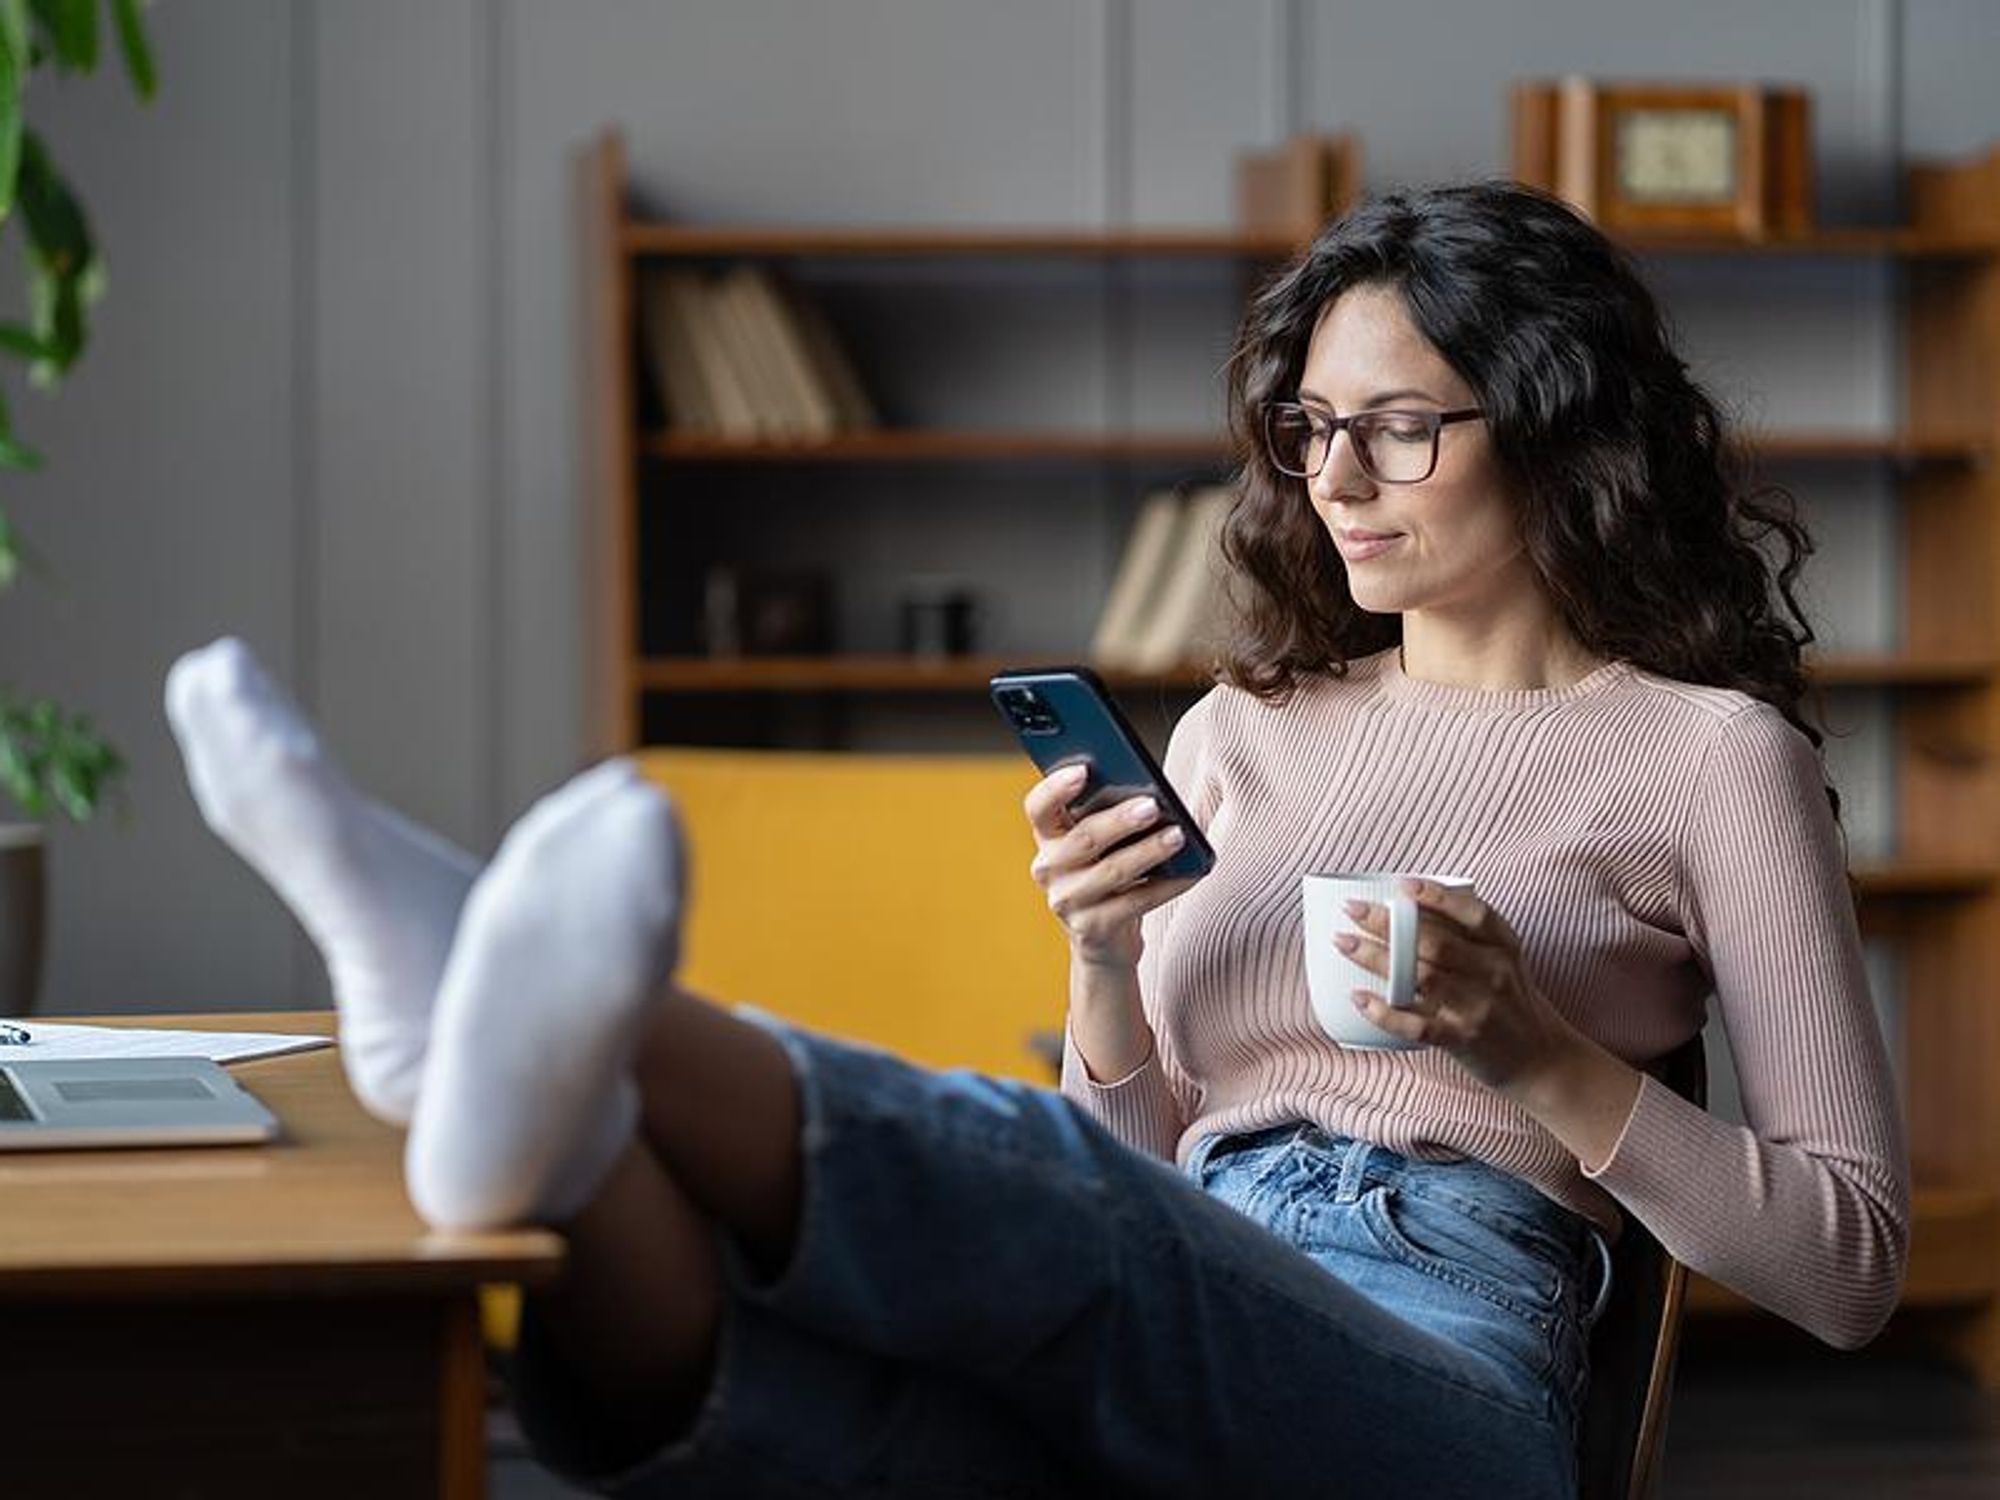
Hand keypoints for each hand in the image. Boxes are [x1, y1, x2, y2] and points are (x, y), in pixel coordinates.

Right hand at [1023, 765, 1199, 968]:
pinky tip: (1190, 873)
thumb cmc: (1108, 874)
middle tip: (1152, 806)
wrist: (1104, 940)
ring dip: (1149, 851)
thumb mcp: (1100, 844)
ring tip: (1178, 836)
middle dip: (1119, 820)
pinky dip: (1166, 886)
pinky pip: (1135, 903)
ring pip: (1112, 871)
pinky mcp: (1092, 929)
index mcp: (1048, 837)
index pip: (1039, 807)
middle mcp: (1049, 868)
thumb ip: (1108, 816)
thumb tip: (1149, 792)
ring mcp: (1067, 901)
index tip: (1083, 770)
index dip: (1055, 788)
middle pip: (1083, 838)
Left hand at [1335, 878, 1581, 1091]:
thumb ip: (1468, 937)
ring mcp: (1479, 1007)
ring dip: (1376, 958)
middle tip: (1352, 909)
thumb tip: (1409, 905)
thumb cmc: (1510, 1003)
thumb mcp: (1503, 962)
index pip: (1472, 913)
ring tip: (1344, 943)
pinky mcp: (1463, 1039)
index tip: (1401, 885)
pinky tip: (1360, 998)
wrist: (1542, 1060)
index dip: (1436, 896)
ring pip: (1420, 976)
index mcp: (1504, 946)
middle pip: (1434, 942)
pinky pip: (1418, 1024)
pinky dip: (1385, 1012)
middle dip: (1388, 922)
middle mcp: (1494, 972)